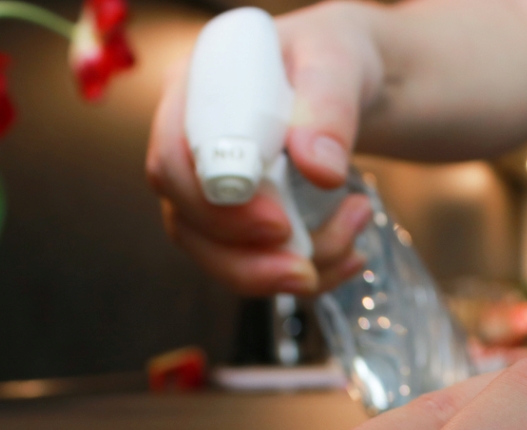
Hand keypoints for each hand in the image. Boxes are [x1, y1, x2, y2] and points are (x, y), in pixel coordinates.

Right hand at [145, 3, 380, 295]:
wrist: (352, 82)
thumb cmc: (333, 58)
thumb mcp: (339, 62)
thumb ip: (329, 107)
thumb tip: (320, 170)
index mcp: (193, 93)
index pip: (173, 162)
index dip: (217, 205)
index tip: (278, 224)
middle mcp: (189, 147)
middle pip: (185, 222)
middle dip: (246, 260)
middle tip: (307, 269)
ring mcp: (210, 191)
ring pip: (218, 256)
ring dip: (281, 274)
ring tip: (353, 248)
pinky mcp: (239, 222)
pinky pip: (256, 266)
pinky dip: (309, 274)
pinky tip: (354, 256)